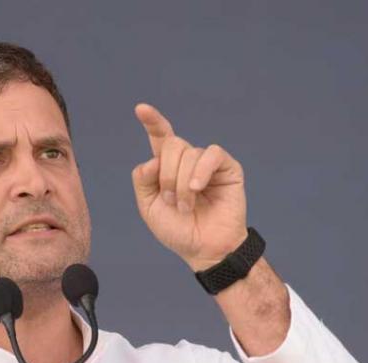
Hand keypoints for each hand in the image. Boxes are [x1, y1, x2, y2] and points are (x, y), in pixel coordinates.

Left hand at [132, 103, 248, 270]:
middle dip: (166, 175)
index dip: (152, 121)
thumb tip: (152, 160)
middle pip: (171, 144)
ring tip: (185, 207)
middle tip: (170, 202)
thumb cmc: (178, 230)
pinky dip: (200, 171)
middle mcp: (187, 160)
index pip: (160, 136)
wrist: (204, 249)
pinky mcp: (227, 168)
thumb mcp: (149, 207)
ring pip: (188, 153)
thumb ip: (143, 180)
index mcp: (167, 166)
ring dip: (181, 184)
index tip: (140, 109)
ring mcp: (207, 163)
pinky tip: (197, 189)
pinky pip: (211, 154)